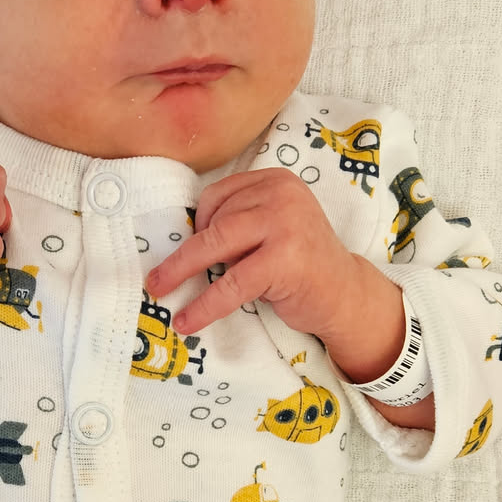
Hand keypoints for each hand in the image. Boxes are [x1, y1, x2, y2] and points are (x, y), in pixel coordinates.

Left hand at [143, 169, 358, 341]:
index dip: (197, 224)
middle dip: (181, 254)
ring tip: (163, 294)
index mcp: (276, 181)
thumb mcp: (272, 229)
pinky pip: (232, 283)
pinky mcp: (285, 259)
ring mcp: (286, 224)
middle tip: (156, 279)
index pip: (218, 195)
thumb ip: (240, 222)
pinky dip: (206, 304)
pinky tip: (189, 320)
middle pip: (214, 220)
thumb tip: (180, 241)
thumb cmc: (302, 265)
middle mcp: (282, 195)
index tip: (188, 250)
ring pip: (217, 247)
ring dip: (184, 273)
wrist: (345, 295)